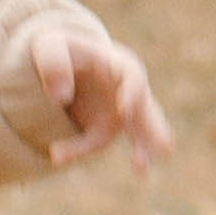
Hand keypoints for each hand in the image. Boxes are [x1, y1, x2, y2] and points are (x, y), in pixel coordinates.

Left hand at [31, 22, 173, 173]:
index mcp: (119, 64)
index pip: (133, 78)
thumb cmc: (59, 50)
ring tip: (141, 169)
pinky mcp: (104, 129)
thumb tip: (60, 98)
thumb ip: (53, 63)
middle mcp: (126, 92)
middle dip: (154, 129)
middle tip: (166, 148)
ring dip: (137, 151)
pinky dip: (78, 150)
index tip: (123, 110)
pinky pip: (94, 142)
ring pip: (132, 134)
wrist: (58, 65)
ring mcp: (119, 114)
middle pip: (146, 111)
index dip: (131, 93)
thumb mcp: (49, 45)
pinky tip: (56, 157)